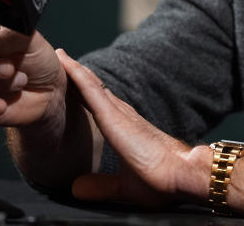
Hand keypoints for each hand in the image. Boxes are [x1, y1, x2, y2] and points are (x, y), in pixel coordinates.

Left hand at [56, 49, 210, 207]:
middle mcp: (123, 117)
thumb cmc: (163, 182)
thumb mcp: (124, 186)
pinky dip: (78, 76)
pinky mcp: (115, 117)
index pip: (100, 107)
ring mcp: (118, 114)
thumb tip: (77, 187)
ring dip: (75, 71)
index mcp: (126, 130)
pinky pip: (92, 91)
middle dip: (79, 76)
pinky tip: (66, 64)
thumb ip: (101, 185)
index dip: (85, 94)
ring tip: (60, 56)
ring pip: (91, 86)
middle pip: (94, 91)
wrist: (183, 176)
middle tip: (62, 59)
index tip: (70, 84)